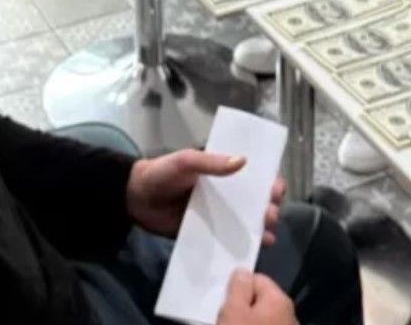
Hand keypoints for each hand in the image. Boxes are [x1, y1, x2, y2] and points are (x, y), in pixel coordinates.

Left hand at [126, 150, 286, 243]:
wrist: (134, 198)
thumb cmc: (162, 173)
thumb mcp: (186, 161)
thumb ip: (210, 162)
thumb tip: (242, 161)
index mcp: (223, 173)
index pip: (254, 177)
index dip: (269, 182)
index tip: (276, 189)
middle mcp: (225, 195)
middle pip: (256, 202)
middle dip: (268, 208)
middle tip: (268, 214)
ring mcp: (217, 216)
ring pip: (246, 223)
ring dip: (260, 228)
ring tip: (265, 234)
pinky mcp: (207, 235)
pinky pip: (228, 241)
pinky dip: (242, 246)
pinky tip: (252, 250)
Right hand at [217, 270, 296, 324]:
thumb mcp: (234, 311)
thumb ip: (238, 288)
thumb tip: (243, 272)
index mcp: (280, 300)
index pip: (257, 278)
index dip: (239, 287)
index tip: (227, 302)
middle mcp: (289, 314)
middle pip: (259, 300)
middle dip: (242, 307)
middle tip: (228, 319)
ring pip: (260, 318)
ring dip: (246, 320)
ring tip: (232, 324)